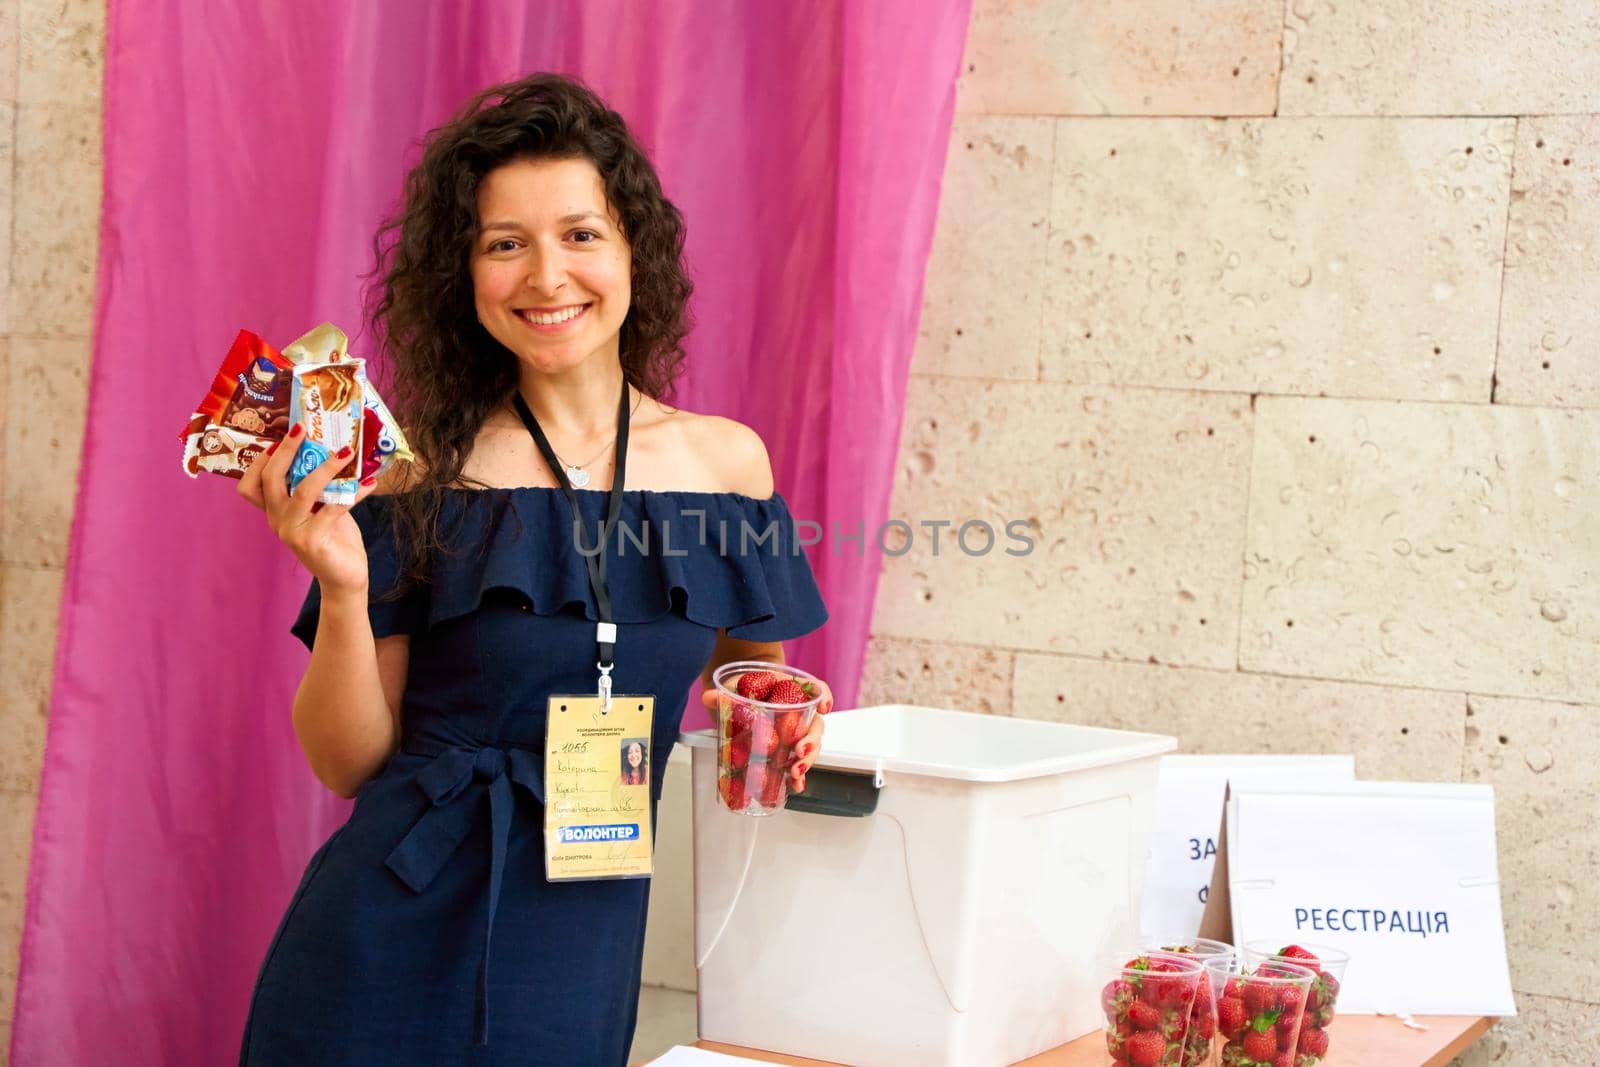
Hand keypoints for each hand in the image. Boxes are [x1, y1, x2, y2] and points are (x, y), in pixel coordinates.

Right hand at [237, 423, 379, 594]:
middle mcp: (278, 522)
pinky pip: (335, 507)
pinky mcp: (314, 541)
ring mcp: (293, 532)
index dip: (259, 460)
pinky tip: (369, 483)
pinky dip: (354, 492)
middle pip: (270, 479)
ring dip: (326, 467)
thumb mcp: (320, 509)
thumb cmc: (334, 539)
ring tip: (346, 452)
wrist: (344, 579)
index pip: (250, 486)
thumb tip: (330, 449)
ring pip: (303, 490)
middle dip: (286, 450)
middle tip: (302, 429)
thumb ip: (316, 488)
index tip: (280, 437)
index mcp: (275, 513)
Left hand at [701, 678, 831, 793]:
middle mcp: (798, 713)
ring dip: (806, 762)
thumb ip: (722, 693)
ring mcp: (793, 734)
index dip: (823, 695)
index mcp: (790, 690)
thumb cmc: (741, 687)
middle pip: (815, 725)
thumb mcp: (732, 688)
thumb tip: (709, 697)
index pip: (814, 688)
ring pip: (809, 747)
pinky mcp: (784, 751)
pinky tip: (795, 786)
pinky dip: (798, 776)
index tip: (823, 707)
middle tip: (800, 751)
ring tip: (795, 773)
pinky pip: (796, 763)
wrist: (737, 697)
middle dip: (812, 741)